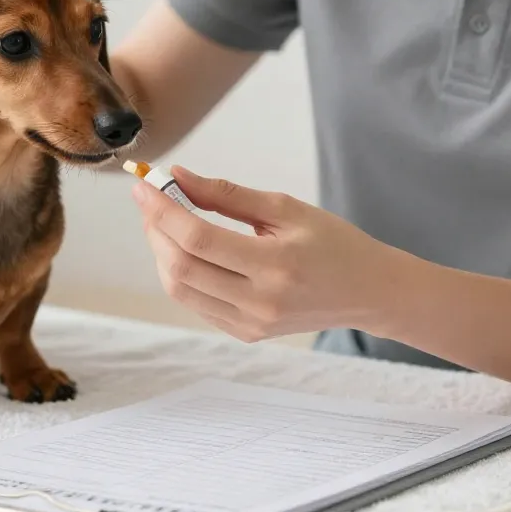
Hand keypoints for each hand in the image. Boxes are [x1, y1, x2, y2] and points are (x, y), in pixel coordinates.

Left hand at [131, 166, 405, 341]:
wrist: (366, 291)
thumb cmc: (332, 243)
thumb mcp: (285, 208)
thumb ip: (227, 194)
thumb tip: (177, 177)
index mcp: (275, 265)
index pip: (198, 239)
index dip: (162, 210)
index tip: (143, 185)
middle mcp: (259, 302)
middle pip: (181, 267)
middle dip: (155, 229)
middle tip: (150, 200)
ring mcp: (250, 324)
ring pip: (180, 290)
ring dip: (161, 252)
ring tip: (164, 222)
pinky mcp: (245, 334)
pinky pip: (195, 304)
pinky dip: (180, 274)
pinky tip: (185, 249)